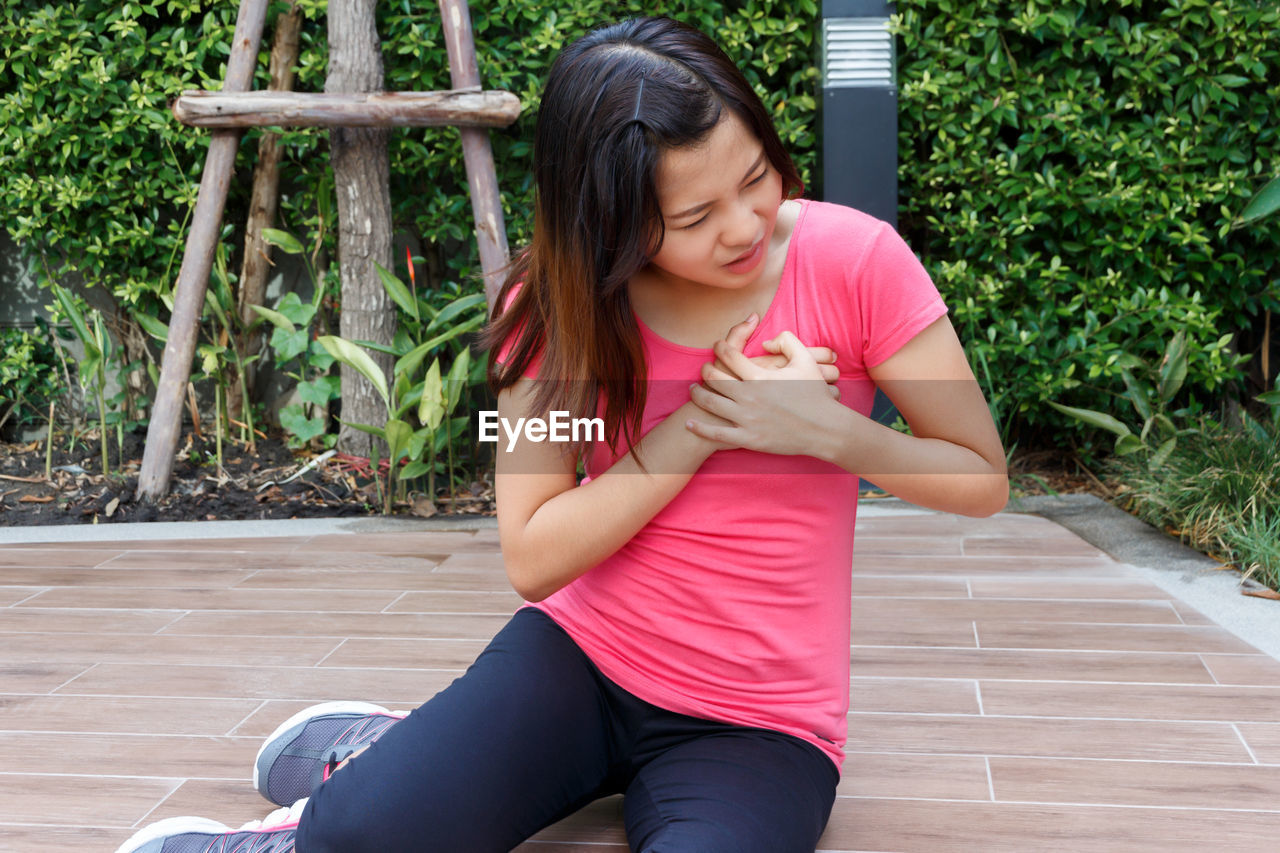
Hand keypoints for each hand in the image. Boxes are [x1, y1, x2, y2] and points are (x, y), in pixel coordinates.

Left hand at [686, 328, 843, 455]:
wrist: (825, 429)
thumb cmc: (815, 394)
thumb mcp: (805, 360)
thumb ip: (785, 341)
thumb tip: (764, 342)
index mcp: (760, 376)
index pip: (729, 356)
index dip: (719, 347)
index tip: (716, 346)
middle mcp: (749, 396)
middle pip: (714, 378)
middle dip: (705, 370)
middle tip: (703, 368)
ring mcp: (747, 419)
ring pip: (711, 404)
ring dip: (698, 394)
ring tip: (693, 389)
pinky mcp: (749, 439)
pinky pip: (717, 434)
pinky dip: (700, 428)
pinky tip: (690, 423)